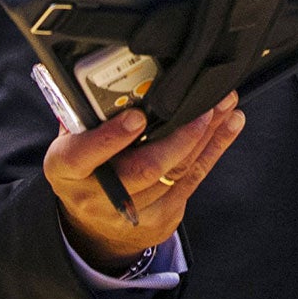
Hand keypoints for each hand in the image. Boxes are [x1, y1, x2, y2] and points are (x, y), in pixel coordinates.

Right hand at [47, 94, 244, 274]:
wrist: (92, 226)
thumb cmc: (84, 165)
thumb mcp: (72, 139)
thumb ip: (87, 112)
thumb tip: (111, 72)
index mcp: (67, 169)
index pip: (85, 154)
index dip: (111, 137)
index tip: (137, 117)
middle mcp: (97, 197)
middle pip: (143, 169)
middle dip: (179, 138)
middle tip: (203, 108)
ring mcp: (132, 213)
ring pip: (176, 173)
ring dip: (207, 136)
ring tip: (224, 105)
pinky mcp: (161, 218)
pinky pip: (193, 180)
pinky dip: (214, 149)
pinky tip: (230, 124)